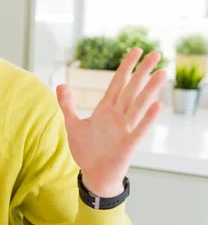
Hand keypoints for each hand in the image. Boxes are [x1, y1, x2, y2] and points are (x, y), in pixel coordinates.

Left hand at [56, 48, 167, 196]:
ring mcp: (125, 129)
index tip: (136, 50)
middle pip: (132, 89)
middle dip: (143, 71)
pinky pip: (139, 129)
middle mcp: (118, 116)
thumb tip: (61, 85)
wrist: (92, 174)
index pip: (118, 83)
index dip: (126, 67)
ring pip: (139, 105)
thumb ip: (67, 105)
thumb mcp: (72, 124)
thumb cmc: (85, 149)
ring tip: (162, 73)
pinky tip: (158, 104)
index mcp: (105, 109)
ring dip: (150, 89)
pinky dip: (148, 118)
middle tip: (157, 53)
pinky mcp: (128, 144)